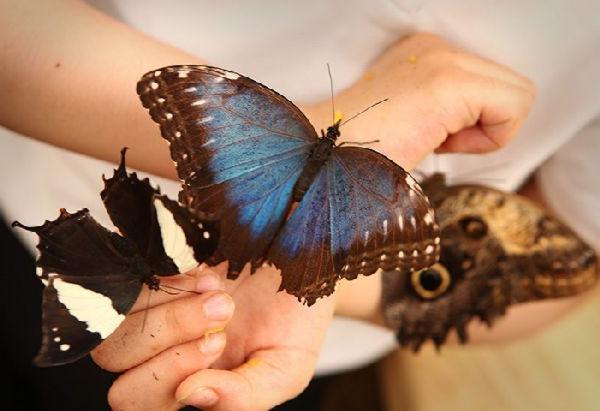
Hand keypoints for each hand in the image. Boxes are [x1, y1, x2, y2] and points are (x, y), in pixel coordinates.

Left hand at [92, 266, 333, 410]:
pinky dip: (166, 267)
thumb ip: (244, 396)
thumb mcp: (285, 369)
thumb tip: (189, 395)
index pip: (134, 397)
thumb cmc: (297, 321)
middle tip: (221, 307)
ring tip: (216, 283)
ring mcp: (155, 298)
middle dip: (167, 331)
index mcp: (184, 379)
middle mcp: (160, 342)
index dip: (166, 374)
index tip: (219, 340)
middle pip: (114, 354)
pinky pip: (132, 265)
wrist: (309, 263)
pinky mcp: (158, 260)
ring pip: (116, 309)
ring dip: (169, 298)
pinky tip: (206, 266)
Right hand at [304, 32, 535, 169]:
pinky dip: (486, 140)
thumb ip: (445, 108)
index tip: (428, 134)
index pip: (489, 87)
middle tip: (433, 138)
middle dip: (481, 126)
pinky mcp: (450, 82)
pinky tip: (439, 142)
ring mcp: (444, 59)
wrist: (321, 161)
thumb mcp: (410, 117)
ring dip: (481, 133)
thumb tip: (480, 121)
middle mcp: (438, 45)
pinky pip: (514, 110)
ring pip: (518, 99)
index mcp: (425, 52)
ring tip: (432, 138)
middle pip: (509, 89)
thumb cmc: (359, 154)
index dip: (469, 125)